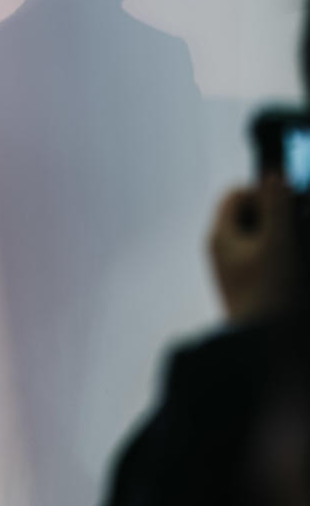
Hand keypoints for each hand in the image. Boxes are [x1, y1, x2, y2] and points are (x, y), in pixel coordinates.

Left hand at [208, 177, 296, 322]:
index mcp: (220, 235)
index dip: (267, 191)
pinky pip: (268, 257)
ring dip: (285, 232)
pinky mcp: (252, 286)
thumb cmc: (271, 294)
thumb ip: (276, 205)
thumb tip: (274, 174)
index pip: (238, 194)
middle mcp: (223, 250)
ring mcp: (236, 269)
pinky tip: (298, 263)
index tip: (295, 203)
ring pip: (262, 236)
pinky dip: (285, 253)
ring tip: (300, 246)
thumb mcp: (278, 242)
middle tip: (304, 219)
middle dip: (279, 212)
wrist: (267, 348)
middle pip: (251, 214)